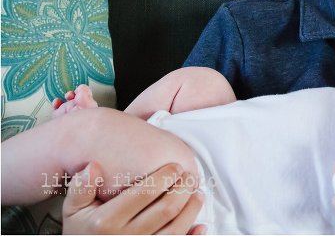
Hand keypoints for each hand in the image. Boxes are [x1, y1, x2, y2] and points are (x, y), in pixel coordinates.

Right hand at [62, 162, 205, 234]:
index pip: (144, 194)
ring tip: (197, 194)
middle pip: (165, 210)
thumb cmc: (82, 233)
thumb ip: (81, 188)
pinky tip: (201, 226)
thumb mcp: (73, 211)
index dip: (164, 177)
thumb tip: (94, 166)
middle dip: (182, 189)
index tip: (175, 166)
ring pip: (175, 230)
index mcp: (106, 222)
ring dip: (191, 210)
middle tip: (190, 176)